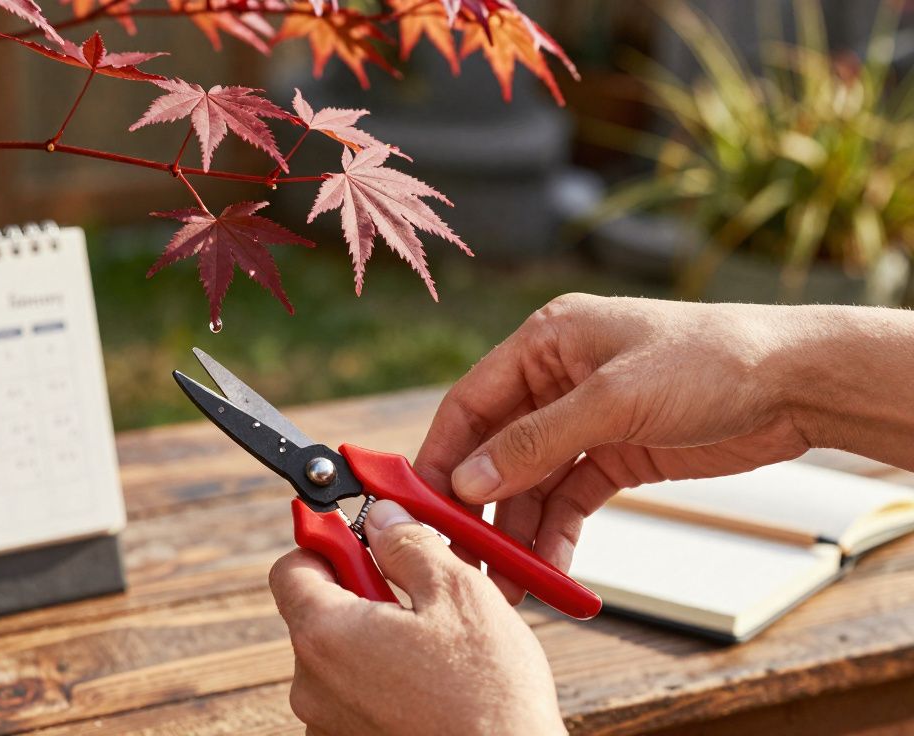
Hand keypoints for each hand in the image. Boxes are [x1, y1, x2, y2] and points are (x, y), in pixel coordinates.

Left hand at [270, 500, 564, 735]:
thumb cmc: (489, 695)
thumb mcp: (458, 595)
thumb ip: (408, 546)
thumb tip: (383, 519)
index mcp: (325, 635)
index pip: (291, 568)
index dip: (326, 545)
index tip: (360, 540)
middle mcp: (311, 685)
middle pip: (318, 614)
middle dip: (361, 594)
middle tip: (415, 593)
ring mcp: (327, 725)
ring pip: (341, 658)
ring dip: (376, 642)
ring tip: (435, 650)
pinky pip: (355, 699)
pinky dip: (383, 685)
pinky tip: (430, 688)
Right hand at [415, 295, 819, 602]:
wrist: (796, 383)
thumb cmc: (711, 361)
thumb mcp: (614, 400)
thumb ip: (537, 441)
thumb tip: (469, 478)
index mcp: (546, 342)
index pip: (471, 402)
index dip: (443, 453)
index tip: (420, 503)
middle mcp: (557, 378)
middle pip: (495, 448)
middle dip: (478, 503)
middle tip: (461, 552)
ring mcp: (585, 420)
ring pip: (530, 482)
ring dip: (517, 529)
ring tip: (506, 577)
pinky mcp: (615, 454)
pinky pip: (568, 499)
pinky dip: (555, 532)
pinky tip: (547, 566)